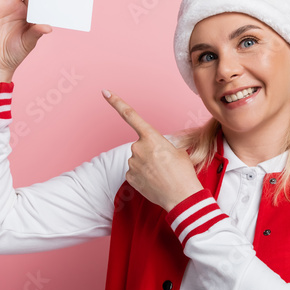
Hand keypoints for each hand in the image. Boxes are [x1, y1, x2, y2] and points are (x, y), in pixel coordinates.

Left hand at [102, 89, 204, 211]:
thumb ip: (161, 145)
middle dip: (150, 152)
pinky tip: (154, 182)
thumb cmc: (183, 173)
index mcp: (151, 137)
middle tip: (165, 164)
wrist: (182, 197)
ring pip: (137, 159)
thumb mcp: (177, 151)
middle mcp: (138, 148)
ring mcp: (132, 163)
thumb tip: (154, 151)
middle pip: (140, 145)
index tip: (105, 92)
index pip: (130, 115)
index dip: (116, 102)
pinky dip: (143, 176)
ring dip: (147, 165)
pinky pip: (134, 172)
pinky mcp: (129, 177)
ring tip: (162, 175)